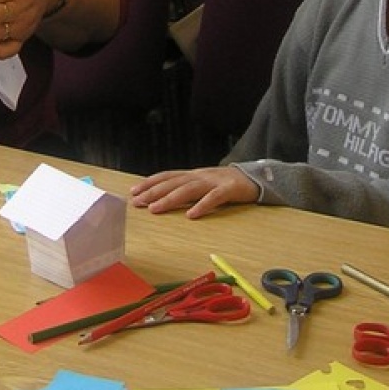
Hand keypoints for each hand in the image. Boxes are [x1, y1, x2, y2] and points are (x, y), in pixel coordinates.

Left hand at [129, 167, 260, 218]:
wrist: (255, 178)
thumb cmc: (225, 184)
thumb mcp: (203, 183)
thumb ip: (186, 188)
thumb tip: (163, 197)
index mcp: (193, 174)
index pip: (167, 176)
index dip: (150, 183)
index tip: (133, 191)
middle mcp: (200, 175)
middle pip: (174, 182)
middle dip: (154, 192)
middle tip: (138, 202)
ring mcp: (215, 181)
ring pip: (189, 189)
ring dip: (171, 199)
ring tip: (156, 208)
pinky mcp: (230, 189)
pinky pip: (215, 198)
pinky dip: (203, 205)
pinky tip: (192, 215)